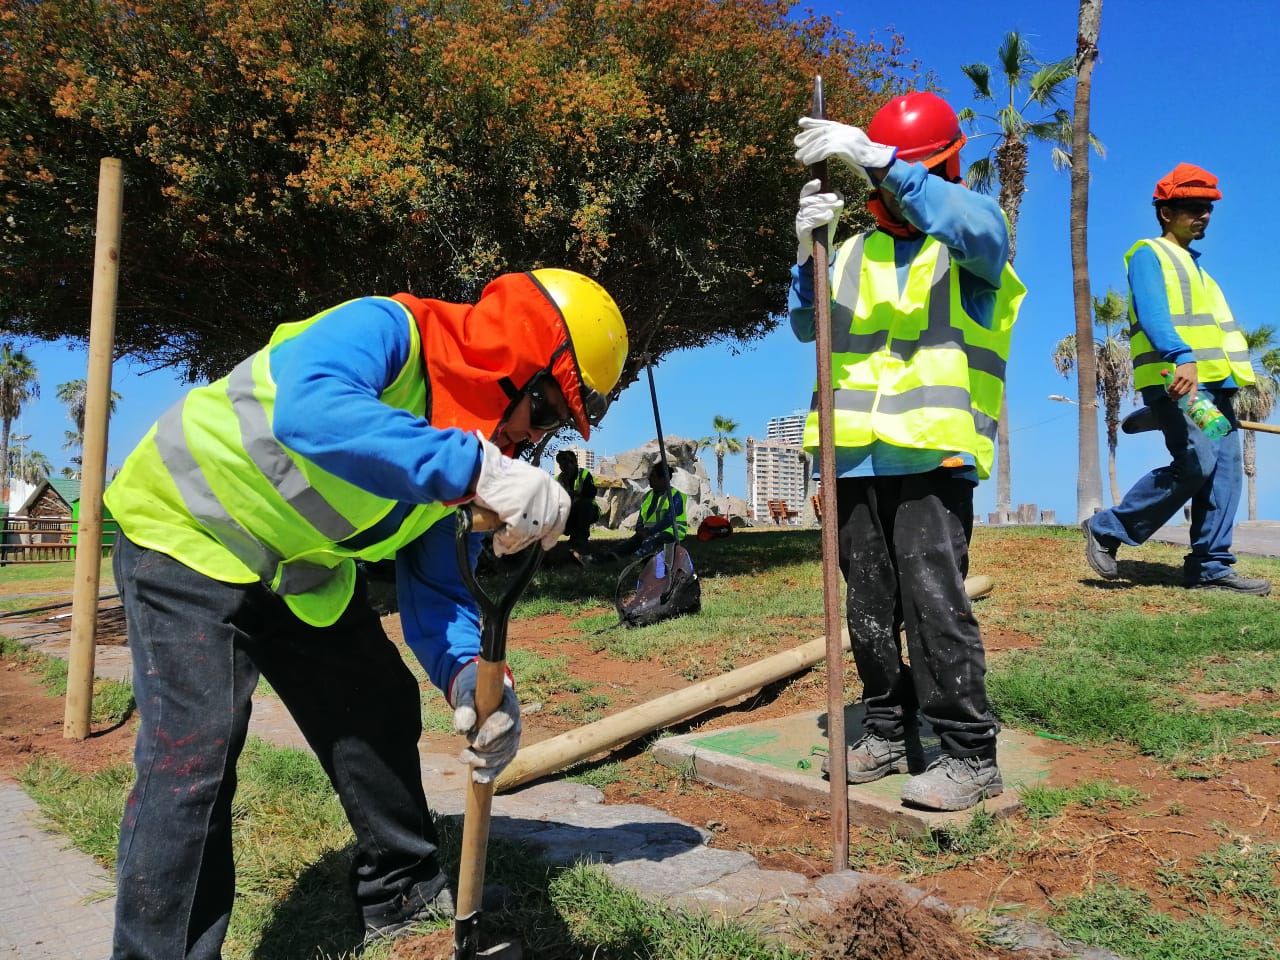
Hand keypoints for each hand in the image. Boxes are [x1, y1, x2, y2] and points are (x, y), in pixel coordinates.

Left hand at [449, 659, 521, 784]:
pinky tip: (478, 779)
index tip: (479, 743)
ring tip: (464, 758)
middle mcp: (515, 723)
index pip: (506, 721)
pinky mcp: (507, 750)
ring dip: (483, 762)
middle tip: (464, 752)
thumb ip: (464, 709)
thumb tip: (462, 729)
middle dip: (484, 751)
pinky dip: (490, 773)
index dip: (493, 733)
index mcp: (509, 704)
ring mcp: (513, 738)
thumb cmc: (475, 694)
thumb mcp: (467, 695)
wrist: (482, 697)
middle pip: (505, 743)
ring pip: (503, 756)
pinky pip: (502, 764)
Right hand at [472, 437, 569, 554]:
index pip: (563, 506)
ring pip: (532, 532)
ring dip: (516, 542)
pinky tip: (498, 538)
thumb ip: (531, 500)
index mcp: (545, 480)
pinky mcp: (520, 509)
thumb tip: (533, 527)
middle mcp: (544, 488)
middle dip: (531, 538)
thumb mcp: (519, 484)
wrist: (474, 470)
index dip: (557, 528)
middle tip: (515, 543)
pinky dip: (506, 540)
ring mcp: (534, 499)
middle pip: (547, 524)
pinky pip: (518, 534)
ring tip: (502, 541)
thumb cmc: (491, 478)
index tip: (548, 543)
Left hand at [794, 117, 895, 181]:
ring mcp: (846, 138)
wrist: (879, 164)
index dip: (814, 122)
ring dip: (809, 149)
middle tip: (796, 142)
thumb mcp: (851, 150)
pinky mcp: (845, 147)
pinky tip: (807, 161)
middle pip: (823, 131)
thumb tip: (825, 148)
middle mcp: (846, 131)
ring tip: (799, 156)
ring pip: (822, 141)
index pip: (828, 124)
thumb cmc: (866, 162)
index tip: (802, 122)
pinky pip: (825, 150)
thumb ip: (840, 146)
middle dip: (808, 136)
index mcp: (848, 130)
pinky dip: (815, 155)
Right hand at [795, 179, 842, 263]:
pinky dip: (819, 218)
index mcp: (807, 206)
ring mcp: (800, 223)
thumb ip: (836, 203)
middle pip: (808, 201)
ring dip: (823, 208)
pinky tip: (828, 216)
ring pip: (809, 211)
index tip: (819, 182)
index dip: (810, 187)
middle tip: (834, 199)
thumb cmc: (826, 229)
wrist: (824, 248)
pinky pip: (808, 223)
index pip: (805, 193)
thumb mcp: (833, 213)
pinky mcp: (802, 233)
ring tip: (833, 209)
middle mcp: (801, 213)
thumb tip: (838, 194)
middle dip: (822, 199)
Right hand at [1167, 361, 1198, 401]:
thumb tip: (1184, 393)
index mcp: (1195, 383)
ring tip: (1170, 395)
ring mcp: (1184, 379)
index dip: (1191, 399)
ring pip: (1177, 389)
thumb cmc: (1191, 371)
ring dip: (1172, 393)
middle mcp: (1190, 382)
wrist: (1187, 362)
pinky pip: (1173, 384)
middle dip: (1177, 397)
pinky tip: (1168, 390)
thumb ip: (1190, 385)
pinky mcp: (1178, 376)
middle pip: (1182, 392)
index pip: (1194, 392)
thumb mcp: (1194, 378)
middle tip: (1173, 399)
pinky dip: (1170, 388)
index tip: (1188, 404)